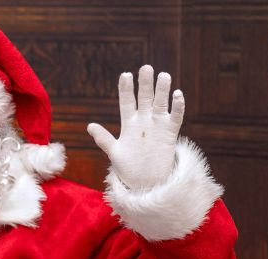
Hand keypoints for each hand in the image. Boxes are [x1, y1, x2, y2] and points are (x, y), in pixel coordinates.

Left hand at [87, 65, 184, 189]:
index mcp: (128, 123)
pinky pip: (175, 117)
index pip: (127, 102)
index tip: (125, 74)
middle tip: (146, 67)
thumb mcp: (114, 152)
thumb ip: (104, 139)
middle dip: (145, 84)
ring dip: (162, 91)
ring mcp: (157, 125)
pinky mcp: (170, 133)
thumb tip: (89, 126)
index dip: (126, 89)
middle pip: (145, 98)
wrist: (145, 182)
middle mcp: (144, 121)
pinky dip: (177, 107)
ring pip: (161, 104)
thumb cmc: (128, 167)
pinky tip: (177, 95)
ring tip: (163, 76)